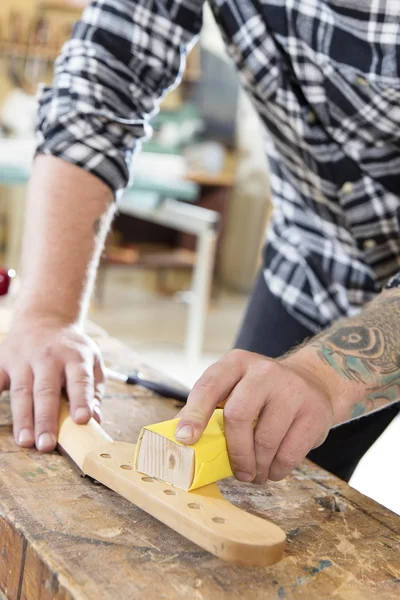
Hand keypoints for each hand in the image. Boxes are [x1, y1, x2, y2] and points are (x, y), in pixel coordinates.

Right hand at [0, 314, 104, 451]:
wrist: (44, 319)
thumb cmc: (71, 350)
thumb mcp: (92, 362)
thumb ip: (93, 391)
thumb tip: (94, 419)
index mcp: (75, 357)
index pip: (80, 380)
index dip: (82, 399)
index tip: (83, 420)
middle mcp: (49, 356)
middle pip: (47, 390)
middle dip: (46, 419)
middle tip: (47, 445)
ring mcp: (24, 358)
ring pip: (22, 392)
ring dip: (23, 419)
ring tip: (26, 442)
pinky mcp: (3, 362)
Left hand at [175, 350, 333, 483]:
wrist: (313, 382)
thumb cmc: (262, 394)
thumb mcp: (234, 388)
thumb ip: (209, 409)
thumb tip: (181, 440)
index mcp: (236, 363)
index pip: (209, 387)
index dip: (194, 415)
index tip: (185, 439)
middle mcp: (264, 371)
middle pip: (238, 416)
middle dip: (235, 452)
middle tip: (238, 472)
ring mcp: (292, 388)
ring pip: (265, 440)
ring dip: (257, 467)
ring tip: (256, 473)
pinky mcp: (314, 411)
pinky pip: (289, 453)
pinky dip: (277, 470)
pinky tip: (274, 468)